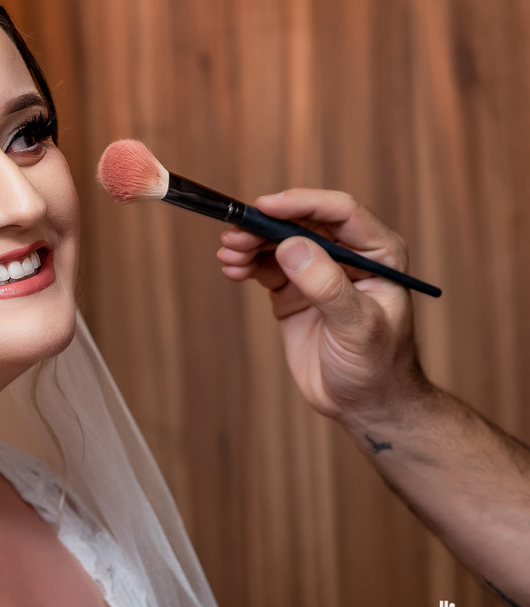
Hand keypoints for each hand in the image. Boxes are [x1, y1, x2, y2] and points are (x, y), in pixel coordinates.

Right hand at [218, 189, 428, 423]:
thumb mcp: (357, 326)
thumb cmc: (377, 366)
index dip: (302, 203)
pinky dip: (246, 263)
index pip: (340, 212)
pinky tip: (232, 270)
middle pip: (301, 222)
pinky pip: (265, 264)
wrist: (363, 403)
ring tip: (228, 255)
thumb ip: (327, 286)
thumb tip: (290, 246)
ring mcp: (317, 270)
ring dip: (250, 243)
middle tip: (234, 236)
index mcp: (378, 253)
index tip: (265, 207)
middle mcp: (347, 254)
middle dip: (265, 225)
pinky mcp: (293, 289)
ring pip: (278, 241)